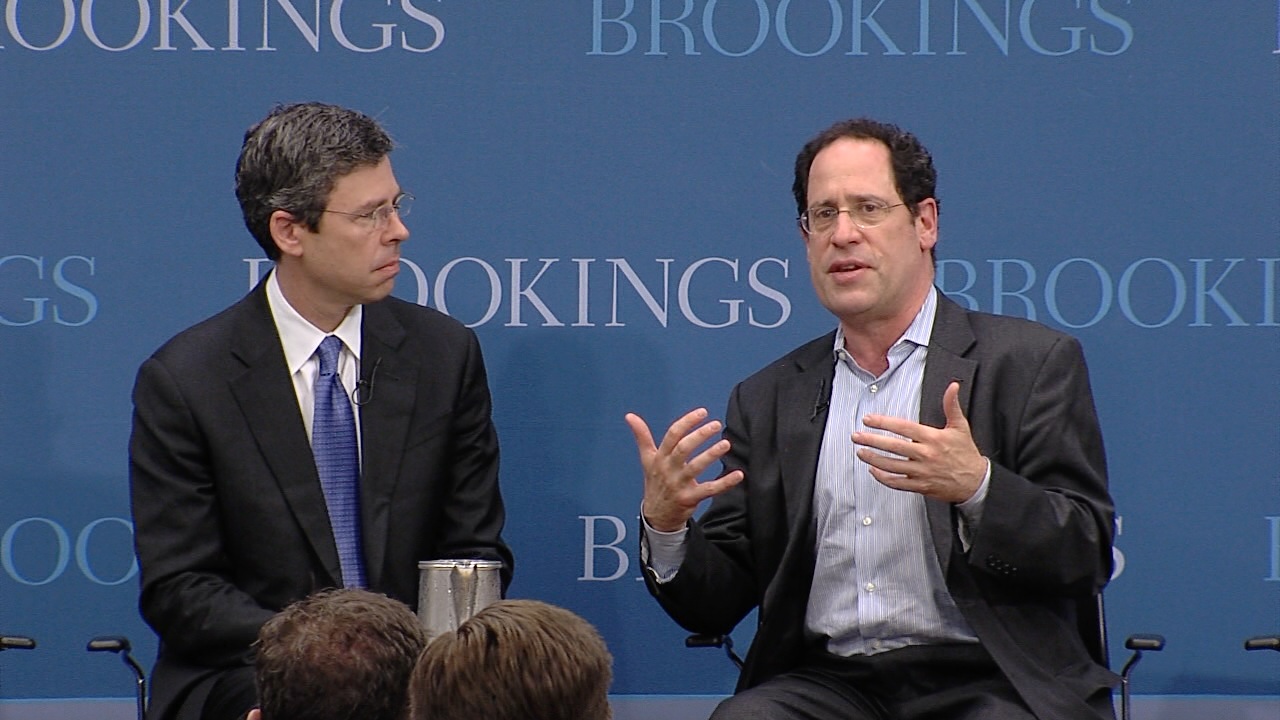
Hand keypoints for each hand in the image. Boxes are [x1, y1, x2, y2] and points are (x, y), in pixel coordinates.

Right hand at [624, 409, 743, 531]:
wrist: (656, 516)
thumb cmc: (655, 482)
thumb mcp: (647, 459)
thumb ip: (642, 436)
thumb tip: (630, 416)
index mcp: (659, 458)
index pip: (672, 436)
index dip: (686, 422)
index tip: (702, 412)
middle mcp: (668, 470)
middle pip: (683, 449)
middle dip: (699, 435)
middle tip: (716, 425)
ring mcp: (679, 485)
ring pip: (695, 467)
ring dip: (711, 455)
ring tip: (726, 444)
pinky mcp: (690, 499)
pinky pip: (709, 490)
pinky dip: (725, 483)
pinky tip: (738, 475)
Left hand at [851, 381, 986, 503]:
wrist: (976, 482)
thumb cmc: (966, 453)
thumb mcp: (960, 426)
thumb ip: (952, 405)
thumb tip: (953, 386)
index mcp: (933, 438)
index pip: (903, 427)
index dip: (883, 422)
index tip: (868, 419)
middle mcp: (925, 454)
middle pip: (893, 446)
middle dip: (872, 440)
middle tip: (856, 435)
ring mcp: (921, 471)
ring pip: (891, 466)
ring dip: (873, 459)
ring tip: (860, 451)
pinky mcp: (920, 486)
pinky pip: (897, 483)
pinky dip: (883, 478)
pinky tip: (873, 470)